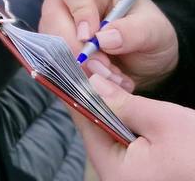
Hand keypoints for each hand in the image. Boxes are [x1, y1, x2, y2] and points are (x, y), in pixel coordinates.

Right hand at [38, 0, 179, 91]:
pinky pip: (57, 62)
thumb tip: (104, 39)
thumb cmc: (151, 32)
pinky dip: (80, 76)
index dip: (77, 8)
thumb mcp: (154, 29)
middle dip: (77, 48)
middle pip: (53, 16)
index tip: (92, 36)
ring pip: (51, 43)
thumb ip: (134, 31)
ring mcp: (59, 22)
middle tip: (104, 68)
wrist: (147, 58)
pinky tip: (105, 81)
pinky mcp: (57, 47)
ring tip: (113, 77)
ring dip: (81, 67)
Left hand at [74, 73, 194, 180]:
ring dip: (115, 114)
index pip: (85, 121)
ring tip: (117, 88)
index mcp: (115, 170)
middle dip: (99, 101)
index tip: (72, 67)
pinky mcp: (144, 175)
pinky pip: (127, 146)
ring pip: (112, 136)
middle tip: (98, 72)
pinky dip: (128, 128)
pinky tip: (134, 111)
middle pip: (96, 129)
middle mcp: (117, 177)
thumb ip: (123, 102)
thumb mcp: (163, 121)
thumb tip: (93, 82)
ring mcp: (130, 178)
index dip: (78, 91)